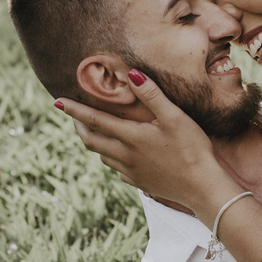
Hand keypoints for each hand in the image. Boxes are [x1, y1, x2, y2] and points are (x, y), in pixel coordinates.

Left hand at [56, 70, 235, 213]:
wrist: (203, 188)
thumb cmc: (192, 149)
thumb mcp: (175, 117)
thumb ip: (152, 95)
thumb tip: (131, 74)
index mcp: (131, 138)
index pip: (94, 120)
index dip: (74, 110)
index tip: (57, 101)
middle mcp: (125, 157)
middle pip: (90, 141)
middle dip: (79, 126)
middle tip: (74, 115)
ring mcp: (131, 173)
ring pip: (103, 156)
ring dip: (95, 142)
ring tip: (97, 130)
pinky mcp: (140, 183)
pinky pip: (118, 170)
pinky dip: (113, 158)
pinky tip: (122, 154)